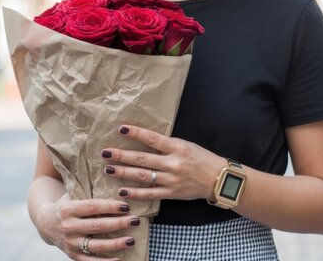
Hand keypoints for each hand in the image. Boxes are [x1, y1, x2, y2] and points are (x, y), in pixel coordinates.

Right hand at [36, 193, 140, 260]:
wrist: (45, 224)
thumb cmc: (67, 206)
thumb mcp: (72, 196)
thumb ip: (89, 194)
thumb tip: (116, 191)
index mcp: (68, 209)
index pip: (92, 207)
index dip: (110, 207)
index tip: (126, 206)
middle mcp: (68, 227)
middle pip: (97, 226)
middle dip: (118, 224)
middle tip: (135, 221)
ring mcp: (70, 243)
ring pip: (95, 245)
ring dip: (115, 244)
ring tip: (131, 240)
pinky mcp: (72, 255)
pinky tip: (119, 258)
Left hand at [101, 125, 225, 200]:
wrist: (218, 179)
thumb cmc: (201, 158)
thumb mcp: (185, 145)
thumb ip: (167, 145)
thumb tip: (144, 140)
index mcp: (176, 147)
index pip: (153, 138)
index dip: (136, 133)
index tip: (121, 129)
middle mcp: (172, 163)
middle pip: (142, 158)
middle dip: (122, 155)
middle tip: (105, 153)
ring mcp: (171, 179)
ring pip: (143, 176)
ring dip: (124, 173)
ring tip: (109, 170)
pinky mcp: (171, 193)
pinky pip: (150, 193)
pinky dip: (135, 193)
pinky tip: (122, 191)